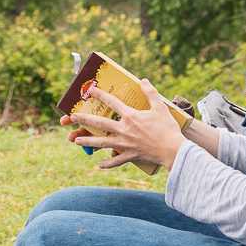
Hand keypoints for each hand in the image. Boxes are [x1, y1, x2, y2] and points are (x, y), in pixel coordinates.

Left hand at [59, 77, 183, 173]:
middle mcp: (124, 130)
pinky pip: (115, 161)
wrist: (173, 150)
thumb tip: (143, 80)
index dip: (100, 95)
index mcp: (130, 116)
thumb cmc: (167, 128)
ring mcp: (125, 144)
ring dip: (88, 141)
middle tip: (72, 117)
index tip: (90, 91)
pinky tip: (99, 165)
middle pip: (100, 123)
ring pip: (102, 143)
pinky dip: (107, 163)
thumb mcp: (160, 107)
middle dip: (84, 119)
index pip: (112, 102)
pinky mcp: (130, 156)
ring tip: (76, 140)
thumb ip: (150, 92)